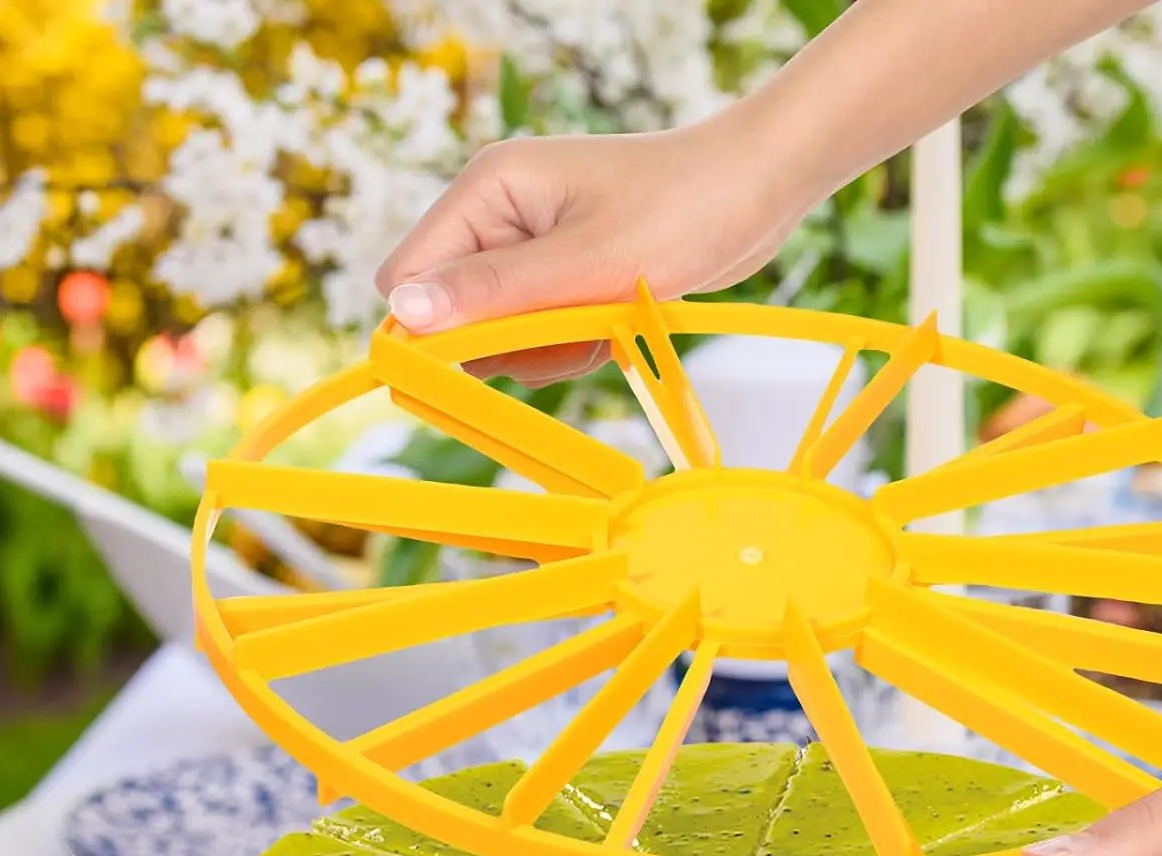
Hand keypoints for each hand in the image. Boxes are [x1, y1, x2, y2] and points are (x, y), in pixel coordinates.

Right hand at [374, 124, 808, 384]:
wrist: (758, 191)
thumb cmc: (681, 210)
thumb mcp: (584, 263)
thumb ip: (493, 292)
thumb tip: (403, 314)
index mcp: (488, 190)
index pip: (408, 276)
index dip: (430, 329)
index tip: (483, 360)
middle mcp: (499, 216)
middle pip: (455, 315)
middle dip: (508, 343)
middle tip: (571, 327)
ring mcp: (532, 249)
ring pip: (502, 337)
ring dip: (549, 349)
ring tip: (605, 317)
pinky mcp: (564, 277)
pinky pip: (543, 338)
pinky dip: (577, 345)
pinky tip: (616, 322)